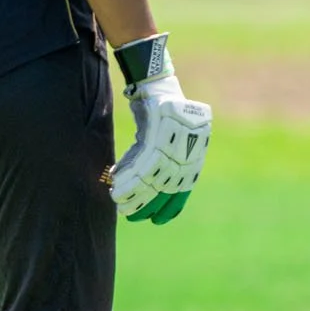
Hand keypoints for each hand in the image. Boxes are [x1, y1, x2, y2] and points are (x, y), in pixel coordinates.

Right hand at [112, 74, 211, 223]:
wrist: (159, 89)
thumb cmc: (161, 114)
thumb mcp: (163, 140)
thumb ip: (157, 160)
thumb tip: (134, 182)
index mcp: (193, 157)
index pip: (183, 190)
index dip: (170, 207)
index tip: (157, 221)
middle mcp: (186, 154)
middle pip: (165, 187)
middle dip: (146, 204)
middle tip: (130, 216)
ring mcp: (173, 144)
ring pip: (152, 178)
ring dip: (133, 193)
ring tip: (118, 202)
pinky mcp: (157, 135)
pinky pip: (142, 163)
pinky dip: (128, 176)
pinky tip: (116, 185)